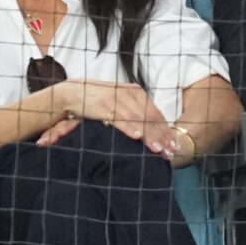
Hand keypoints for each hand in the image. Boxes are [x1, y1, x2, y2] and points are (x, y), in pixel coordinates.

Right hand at [38, 79, 176, 158]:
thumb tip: (153, 131)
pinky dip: (128, 126)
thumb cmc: (99, 100)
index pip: (155, 113)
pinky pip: (118, 117)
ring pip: (137, 118)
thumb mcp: (121, 102)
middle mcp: (128, 94)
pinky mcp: (102, 105)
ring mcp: (115, 98)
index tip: (173, 145)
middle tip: (169, 151)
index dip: (165, 130)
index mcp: (136, 92)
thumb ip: (135, 112)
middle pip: (149, 117)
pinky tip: (137, 136)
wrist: (73, 92)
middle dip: (161, 136)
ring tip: (157, 149)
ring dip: (148, 134)